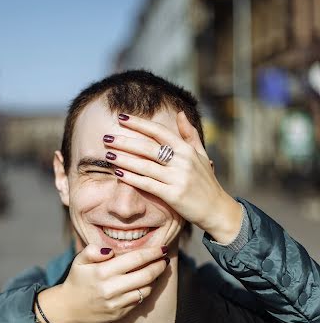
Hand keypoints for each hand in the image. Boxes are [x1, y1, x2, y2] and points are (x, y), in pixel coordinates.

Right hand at [36, 244, 168, 322]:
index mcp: (102, 272)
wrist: (68, 308)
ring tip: (158, 269)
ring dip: (155, 278)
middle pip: (146, 275)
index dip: (152, 253)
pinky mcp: (119, 313)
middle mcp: (111, 288)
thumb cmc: (77, 280)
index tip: (162, 248)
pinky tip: (146, 283)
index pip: (135, 259)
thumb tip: (110, 250)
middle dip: (159, 265)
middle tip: (165, 259)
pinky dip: (146, 290)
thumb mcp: (79, 260)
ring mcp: (116, 303)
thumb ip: (93, 250)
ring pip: (146, 289)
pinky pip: (139, 300)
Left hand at [103, 112, 241, 242]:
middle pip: (148, 147)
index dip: (139, 123)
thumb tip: (180, 113)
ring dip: (124, 159)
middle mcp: (182, 161)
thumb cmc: (206, 182)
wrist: (217, 209)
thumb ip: (189, 134)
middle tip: (106, 137)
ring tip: (108, 154)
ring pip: (145, 165)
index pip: (159, 131)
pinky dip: (132, 178)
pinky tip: (118, 173)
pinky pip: (148, 184)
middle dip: (125, 141)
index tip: (121, 117)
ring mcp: (178, 178)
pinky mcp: (173, 195)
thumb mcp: (201, 155)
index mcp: (186, 149)